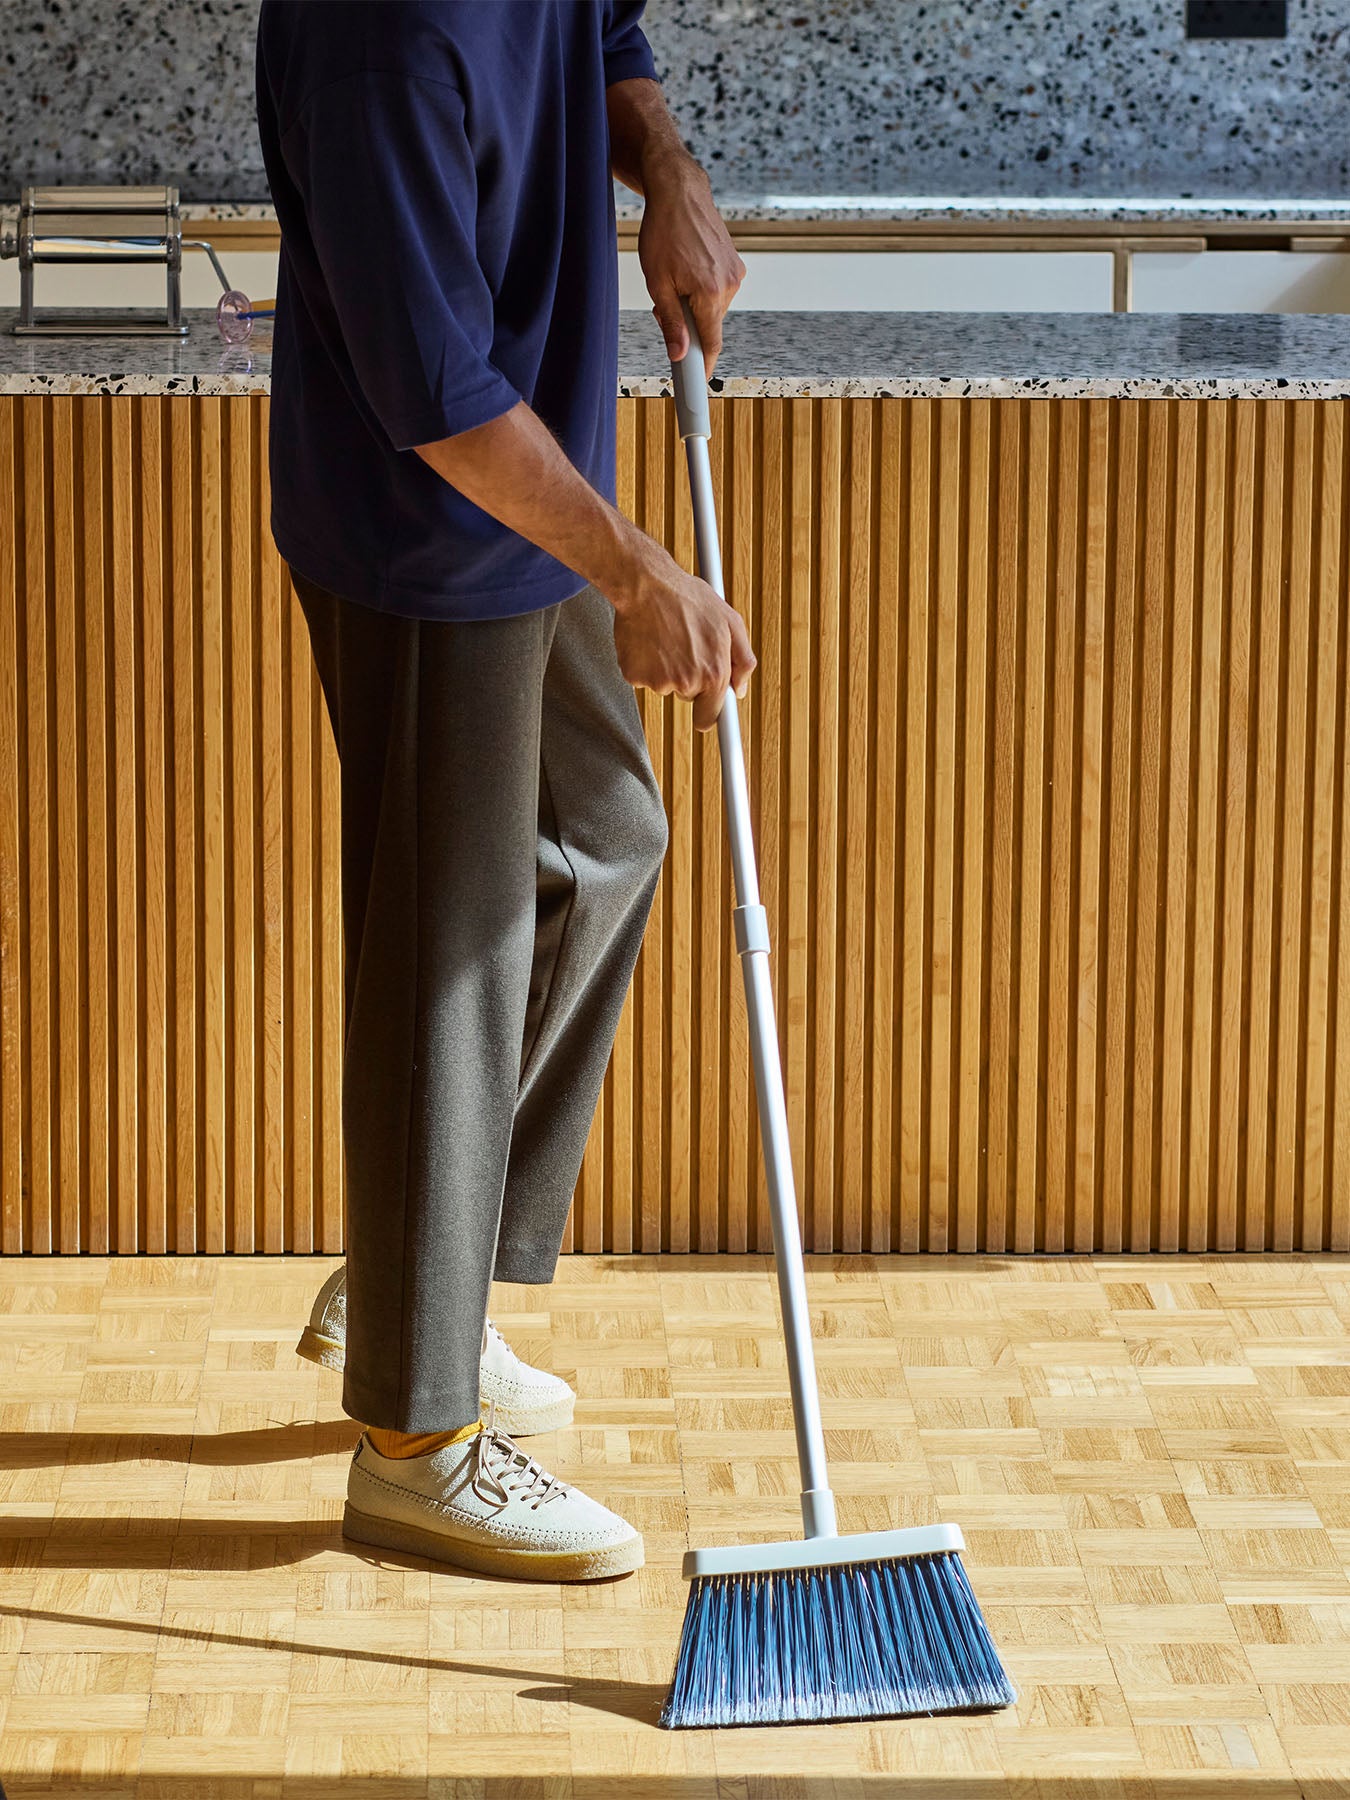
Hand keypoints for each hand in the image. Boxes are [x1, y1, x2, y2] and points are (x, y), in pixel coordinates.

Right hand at [611, 541, 755, 731]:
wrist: (647, 584)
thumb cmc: (688, 598)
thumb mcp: (730, 621)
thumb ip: (743, 661)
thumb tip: (740, 690)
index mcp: (714, 673)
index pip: (710, 717)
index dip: (709, 714)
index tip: (707, 719)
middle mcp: (687, 682)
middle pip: (688, 696)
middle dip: (688, 676)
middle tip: (684, 643)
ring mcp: (658, 681)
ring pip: (665, 684)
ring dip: (665, 666)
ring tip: (667, 635)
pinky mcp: (634, 675)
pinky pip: (642, 677)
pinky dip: (644, 662)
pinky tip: (649, 639)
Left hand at [638, 154, 744, 376]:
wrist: (680, 191)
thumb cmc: (663, 232)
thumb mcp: (657, 281)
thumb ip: (671, 321)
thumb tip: (678, 353)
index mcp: (710, 293)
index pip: (711, 344)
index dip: (702, 367)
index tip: (697, 386)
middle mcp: (729, 285)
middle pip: (709, 325)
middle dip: (688, 325)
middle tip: (664, 306)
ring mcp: (735, 273)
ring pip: (712, 308)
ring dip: (693, 305)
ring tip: (674, 277)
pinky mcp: (736, 263)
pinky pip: (717, 291)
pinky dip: (701, 290)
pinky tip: (687, 268)